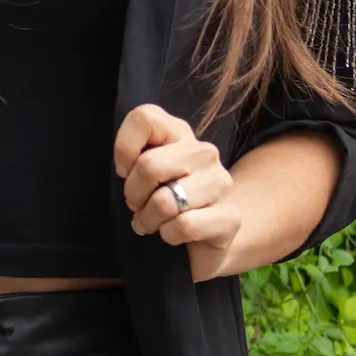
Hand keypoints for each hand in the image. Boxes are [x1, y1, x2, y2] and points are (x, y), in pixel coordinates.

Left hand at [113, 104, 240, 281]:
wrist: (204, 237)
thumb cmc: (165, 201)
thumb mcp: (143, 173)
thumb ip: (133, 158)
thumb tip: (124, 168)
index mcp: (179, 133)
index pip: (145, 118)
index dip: (124, 148)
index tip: (125, 171)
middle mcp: (204, 152)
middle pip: (149, 165)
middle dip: (133, 194)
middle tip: (137, 206)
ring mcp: (220, 183)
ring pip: (165, 201)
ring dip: (150, 220)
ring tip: (153, 223)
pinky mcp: (230, 216)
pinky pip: (184, 225)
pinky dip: (169, 235)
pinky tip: (173, 234)